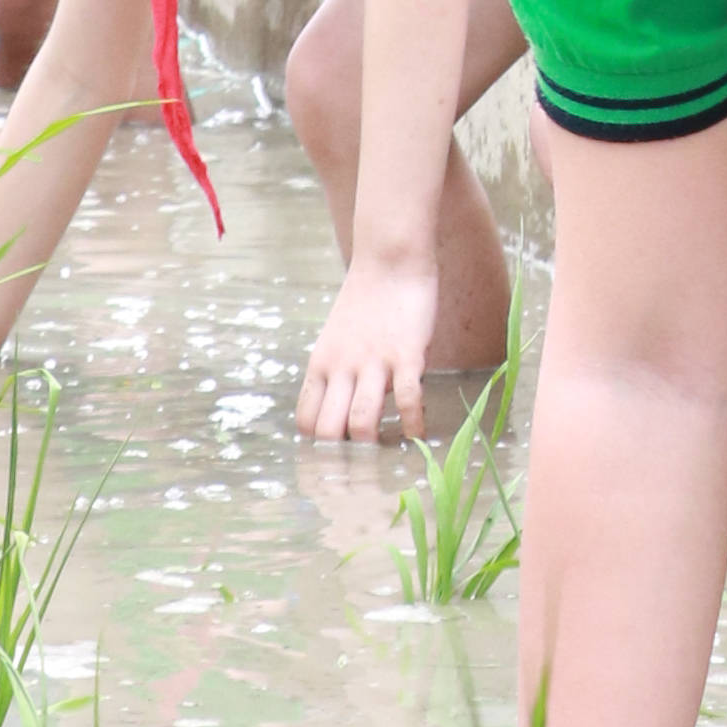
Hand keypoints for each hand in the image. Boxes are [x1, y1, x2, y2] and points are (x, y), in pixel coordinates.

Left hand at [298, 256, 439, 443]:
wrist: (390, 258)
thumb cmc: (366, 300)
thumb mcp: (336, 338)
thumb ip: (337, 374)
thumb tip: (343, 412)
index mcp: (321, 365)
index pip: (307, 421)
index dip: (318, 448)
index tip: (338, 460)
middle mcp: (341, 367)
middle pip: (328, 431)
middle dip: (343, 458)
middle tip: (362, 468)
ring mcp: (373, 362)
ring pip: (361, 421)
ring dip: (374, 446)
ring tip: (388, 456)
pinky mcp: (406, 354)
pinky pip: (408, 399)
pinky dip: (413, 424)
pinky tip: (419, 435)